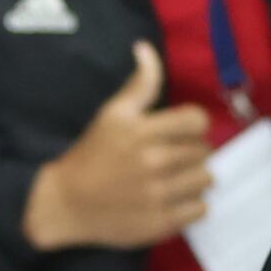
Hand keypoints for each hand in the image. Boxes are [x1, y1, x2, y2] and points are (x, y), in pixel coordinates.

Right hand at [20, 44, 214, 251]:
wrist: (65, 204)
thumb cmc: (91, 155)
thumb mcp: (111, 114)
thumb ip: (139, 84)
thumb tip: (146, 47)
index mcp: (143, 132)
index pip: (198, 121)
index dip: (192, 124)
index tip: (178, 132)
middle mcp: (154, 163)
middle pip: (204, 151)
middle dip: (191, 151)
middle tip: (171, 157)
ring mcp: (159, 195)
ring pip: (206, 179)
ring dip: (194, 178)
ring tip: (174, 179)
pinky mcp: (161, 222)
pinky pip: (201, 209)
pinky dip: (191, 204)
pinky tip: (172, 199)